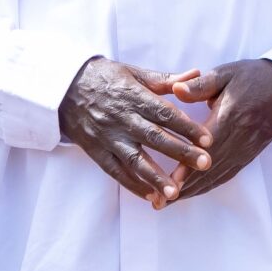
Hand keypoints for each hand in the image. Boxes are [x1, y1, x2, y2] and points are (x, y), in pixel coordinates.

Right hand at [58, 58, 212, 208]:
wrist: (63, 87)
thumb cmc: (104, 77)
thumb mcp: (134, 72)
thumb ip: (166, 79)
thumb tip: (196, 75)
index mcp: (134, 96)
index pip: (165, 113)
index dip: (187, 126)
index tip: (208, 139)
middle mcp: (122, 118)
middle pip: (155, 138)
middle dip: (180, 152)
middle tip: (204, 163)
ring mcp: (108, 137)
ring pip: (134, 159)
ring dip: (155, 177)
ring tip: (175, 192)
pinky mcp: (96, 151)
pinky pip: (115, 171)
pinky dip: (132, 185)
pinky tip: (151, 197)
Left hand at [166, 59, 271, 201]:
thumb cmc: (252, 78)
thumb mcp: (225, 74)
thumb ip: (200, 84)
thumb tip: (176, 89)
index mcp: (230, 117)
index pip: (207, 147)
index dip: (189, 166)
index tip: (170, 181)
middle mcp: (239, 139)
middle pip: (209, 169)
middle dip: (183, 187)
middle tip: (159, 202)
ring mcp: (245, 150)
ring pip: (217, 176)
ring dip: (192, 191)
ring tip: (168, 203)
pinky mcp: (248, 155)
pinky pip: (227, 175)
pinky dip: (208, 186)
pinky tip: (191, 192)